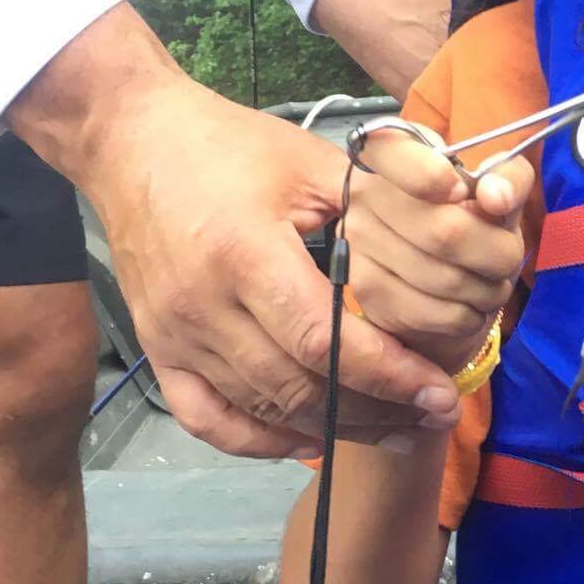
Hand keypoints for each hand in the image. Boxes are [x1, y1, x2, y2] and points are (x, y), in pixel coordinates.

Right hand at [10, 5, 462, 457]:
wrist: (133, 142)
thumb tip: (450, 230)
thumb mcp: (310, 161)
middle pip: (299, 388)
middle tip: (432, 415)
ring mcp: (175, 336)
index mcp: (246, 255)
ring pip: (262, 411)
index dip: (388, 375)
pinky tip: (308, 439)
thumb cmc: (228, 145)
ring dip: (332, 430)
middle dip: (376, 411)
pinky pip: (209, 421)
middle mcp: (205, 307)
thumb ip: (376, 204)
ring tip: (393, 429)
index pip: (326, 341)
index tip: (438, 393)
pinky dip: (261, 441)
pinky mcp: (158, 350)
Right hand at [345, 130, 532, 374]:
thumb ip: (509, 178)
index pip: (396, 153)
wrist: (431, 267)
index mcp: (391, 151)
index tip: (461, 191)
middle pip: (446, 231)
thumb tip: (496, 197)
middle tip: (508, 260)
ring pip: (444, 278)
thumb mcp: (495, 187)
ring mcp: (358, 244)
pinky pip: (431, 312)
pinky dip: (466, 316)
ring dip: (487, 290)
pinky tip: (470, 306)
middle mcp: (364, 194)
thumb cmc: (468, 218)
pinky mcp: (364, 291)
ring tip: (493, 284)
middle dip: (498, 255)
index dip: (429, 174)